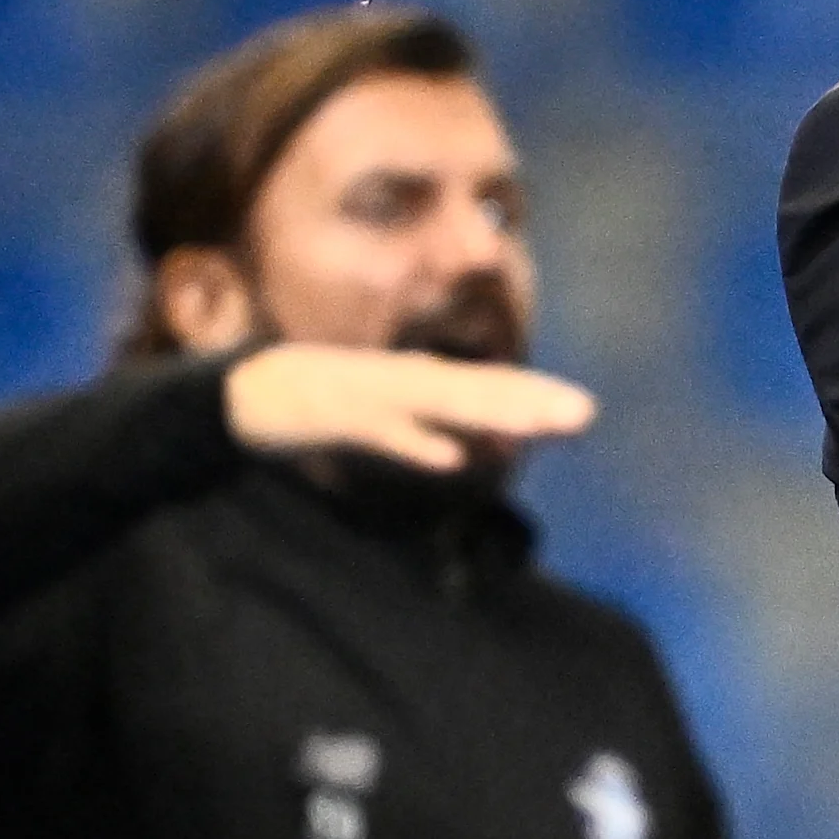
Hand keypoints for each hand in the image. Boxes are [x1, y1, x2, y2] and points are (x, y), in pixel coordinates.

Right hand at [224, 345, 596, 471]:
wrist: (252, 388)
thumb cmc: (331, 400)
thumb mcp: (398, 416)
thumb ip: (444, 429)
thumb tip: (494, 447)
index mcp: (423, 379)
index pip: (491, 384)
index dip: (536, 395)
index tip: (585, 409)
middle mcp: (411, 381)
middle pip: (481, 392)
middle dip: (533, 403)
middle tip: (585, 414)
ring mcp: (379, 398)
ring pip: (443, 406)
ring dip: (493, 414)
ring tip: (540, 425)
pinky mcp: (343, 419)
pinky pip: (385, 435)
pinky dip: (417, 444)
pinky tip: (451, 458)